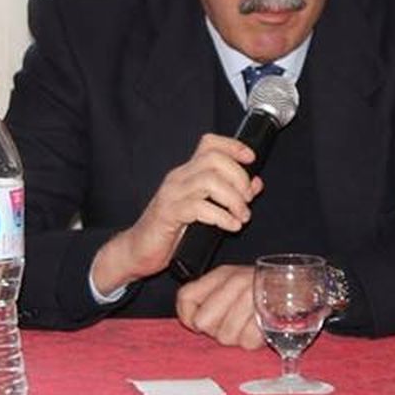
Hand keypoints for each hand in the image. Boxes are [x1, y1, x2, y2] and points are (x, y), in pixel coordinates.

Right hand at [90, 135, 262, 294]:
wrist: (139, 251)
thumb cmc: (170, 231)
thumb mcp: (205, 211)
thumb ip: (229, 195)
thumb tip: (255, 183)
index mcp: (187, 173)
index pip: (209, 144)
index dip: (233, 146)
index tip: (251, 158)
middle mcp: (179, 178)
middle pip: (214, 159)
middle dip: (239, 177)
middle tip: (247, 199)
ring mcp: (172, 194)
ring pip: (209, 181)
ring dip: (233, 199)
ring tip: (241, 216)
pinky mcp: (168, 213)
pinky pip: (199, 207)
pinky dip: (221, 216)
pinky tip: (230, 225)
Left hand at [175, 265, 261, 348]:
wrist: (303, 289)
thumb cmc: (265, 289)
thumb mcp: (232, 284)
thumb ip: (206, 298)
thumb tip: (191, 321)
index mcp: (222, 275)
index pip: (186, 298)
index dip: (188, 317)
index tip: (198, 324)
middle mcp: (235, 283)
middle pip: (204, 322)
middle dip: (216, 330)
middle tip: (232, 323)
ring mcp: (253, 300)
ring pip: (224, 336)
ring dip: (237, 336)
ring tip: (250, 323)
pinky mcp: (268, 319)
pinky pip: (247, 342)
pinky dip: (254, 339)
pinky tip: (261, 327)